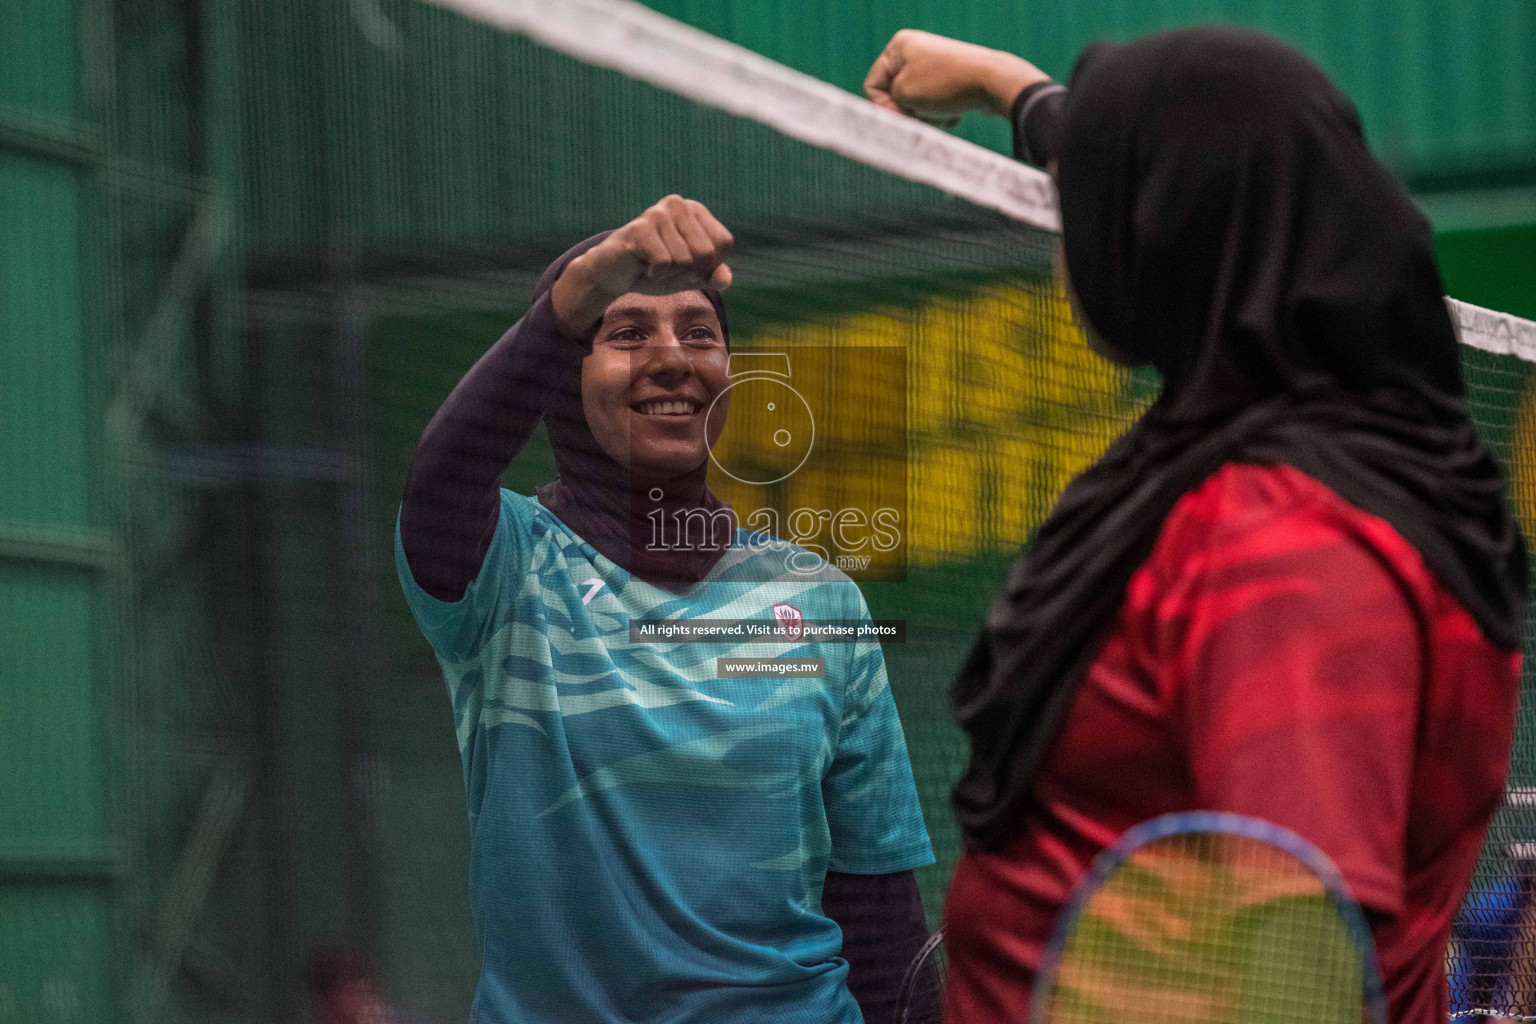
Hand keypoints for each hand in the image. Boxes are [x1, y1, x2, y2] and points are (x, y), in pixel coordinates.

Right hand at [551, 195, 733, 331]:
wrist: (615, 274)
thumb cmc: (656, 269)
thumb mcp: (691, 275)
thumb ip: (713, 276)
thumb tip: (725, 279)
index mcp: (695, 210)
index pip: (724, 244)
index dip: (708, 264)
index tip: (685, 262)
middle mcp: (678, 204)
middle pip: (706, 253)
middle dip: (688, 271)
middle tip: (666, 265)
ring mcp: (657, 214)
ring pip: (685, 260)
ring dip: (669, 273)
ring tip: (652, 264)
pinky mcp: (639, 229)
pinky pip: (664, 262)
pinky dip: (655, 274)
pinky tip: (642, 266)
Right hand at [864, 29, 1049, 127]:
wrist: (993, 82)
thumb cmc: (945, 84)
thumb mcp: (904, 94)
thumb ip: (888, 103)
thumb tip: (890, 113)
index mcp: (898, 46)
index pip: (872, 85)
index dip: (882, 107)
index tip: (901, 117)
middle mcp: (915, 51)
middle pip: (895, 95)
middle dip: (907, 112)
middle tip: (922, 118)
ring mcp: (934, 64)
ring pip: (915, 103)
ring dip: (925, 116)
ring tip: (942, 114)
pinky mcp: (950, 79)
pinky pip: (934, 104)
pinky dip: (940, 113)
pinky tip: (954, 113)